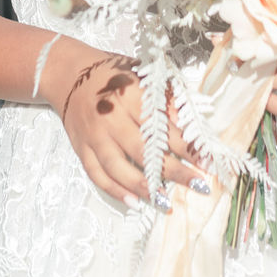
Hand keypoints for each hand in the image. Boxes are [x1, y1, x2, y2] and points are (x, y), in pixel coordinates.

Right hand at [57, 50, 211, 208]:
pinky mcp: (81, 148)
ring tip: (166, 202)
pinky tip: (134, 202)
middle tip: (198, 185)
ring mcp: (94, 136)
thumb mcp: (142, 75)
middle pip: (144, 150)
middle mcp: (111, 118)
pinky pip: (97, 175)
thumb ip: (165, 98)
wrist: (69, 74)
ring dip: (144, 187)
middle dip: (174, 171)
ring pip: (119, 168)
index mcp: (130, 95)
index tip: (207, 160)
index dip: (187, 145)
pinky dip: (115, 191)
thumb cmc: (113, 74)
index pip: (162, 126)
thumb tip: (190, 123)